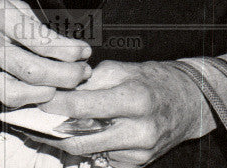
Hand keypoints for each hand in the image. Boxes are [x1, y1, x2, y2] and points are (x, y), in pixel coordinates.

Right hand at [0, 0, 91, 107]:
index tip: (84, 51)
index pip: (39, 39)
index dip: (67, 50)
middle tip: (83, 72)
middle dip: (65, 76)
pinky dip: (25, 98)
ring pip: (16, 92)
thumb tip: (61, 42)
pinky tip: (40, 91)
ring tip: (64, 85)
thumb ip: (29, 22)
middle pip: (32, 71)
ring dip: (47, 94)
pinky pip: (1, 97)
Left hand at [37, 59, 208, 166]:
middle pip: (81, 139)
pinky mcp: (138, 165)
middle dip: (56, 130)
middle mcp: (137, 131)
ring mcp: (138, 153)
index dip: (56, 104)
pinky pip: (104, 159)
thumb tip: (63, 90)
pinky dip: (91, 148)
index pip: (83, 107)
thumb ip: (93, 81)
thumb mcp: (124, 69)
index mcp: (133, 99)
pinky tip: (84, 136)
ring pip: (90, 152)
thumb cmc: (154, 81)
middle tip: (39, 120)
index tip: (39, 99)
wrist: (187, 102)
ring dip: (69, 141)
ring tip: (56, 127)